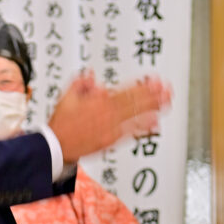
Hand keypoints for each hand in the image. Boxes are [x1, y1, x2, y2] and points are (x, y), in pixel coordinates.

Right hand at [49, 74, 171, 163]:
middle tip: (168, 90)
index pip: (126, 90)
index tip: (155, 80)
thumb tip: (92, 77)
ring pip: (135, 116)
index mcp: (98, 101)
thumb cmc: (60, 124)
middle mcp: (107, 114)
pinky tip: (154, 123)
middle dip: (153, 95)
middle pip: (135, 102)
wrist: (55, 146)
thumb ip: (81, 83)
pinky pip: (129, 133)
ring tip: (166, 103)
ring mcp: (109, 128)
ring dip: (153, 109)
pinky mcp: (109, 141)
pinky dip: (142, 128)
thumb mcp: (67, 96)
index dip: (143, 85)